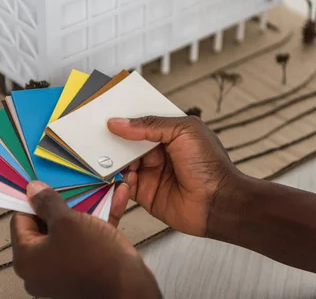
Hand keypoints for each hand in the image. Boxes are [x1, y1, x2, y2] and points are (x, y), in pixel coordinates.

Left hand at [11, 181, 160, 298]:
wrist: (129, 287)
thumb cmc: (95, 259)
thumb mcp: (68, 221)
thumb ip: (47, 203)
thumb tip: (34, 191)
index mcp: (27, 259)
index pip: (20, 221)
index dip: (35, 201)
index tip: (49, 188)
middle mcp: (40, 269)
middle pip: (46, 227)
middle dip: (63, 206)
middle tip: (74, 190)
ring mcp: (62, 272)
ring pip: (69, 233)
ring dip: (85, 211)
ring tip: (95, 193)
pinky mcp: (83, 271)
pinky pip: (86, 241)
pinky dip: (98, 223)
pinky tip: (113, 203)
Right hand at [107, 116, 246, 236]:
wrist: (217, 203)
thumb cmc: (210, 165)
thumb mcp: (183, 132)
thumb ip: (150, 125)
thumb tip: (119, 122)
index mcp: (170, 133)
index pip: (142, 121)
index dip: (126, 118)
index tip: (108, 113)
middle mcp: (158, 152)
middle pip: (128, 142)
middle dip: (114, 139)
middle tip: (98, 134)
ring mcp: (150, 172)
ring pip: (122, 163)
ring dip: (114, 160)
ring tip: (106, 156)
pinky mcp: (144, 193)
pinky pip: (123, 185)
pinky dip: (117, 180)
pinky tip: (121, 175)